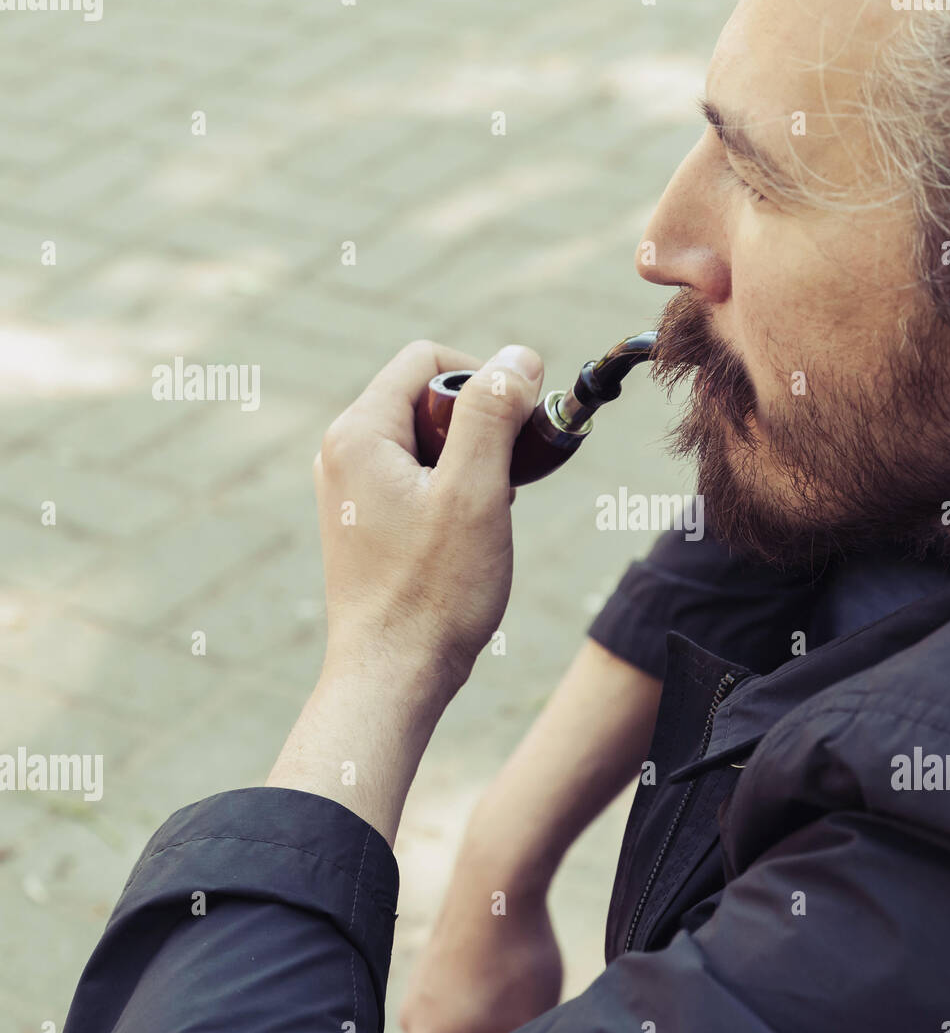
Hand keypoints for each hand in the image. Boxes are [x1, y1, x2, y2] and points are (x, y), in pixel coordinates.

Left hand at [312, 340, 544, 709]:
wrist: (393, 676)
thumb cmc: (433, 592)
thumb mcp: (476, 491)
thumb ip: (493, 413)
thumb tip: (519, 356)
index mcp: (359, 433)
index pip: (428, 360)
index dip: (486, 377)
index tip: (522, 423)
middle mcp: (343, 452)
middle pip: (426, 397)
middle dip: (481, 425)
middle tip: (510, 476)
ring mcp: (349, 488)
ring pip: (426, 440)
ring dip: (471, 462)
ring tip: (490, 512)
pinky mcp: (363, 520)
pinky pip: (416, 476)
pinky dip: (453, 490)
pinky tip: (470, 534)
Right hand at [400, 868, 562, 1032]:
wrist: (495, 882)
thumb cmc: (514, 961)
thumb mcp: (524, 1028)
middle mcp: (412, 1022)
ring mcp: (420, 986)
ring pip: (458, 1024)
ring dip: (489, 1022)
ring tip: (524, 1001)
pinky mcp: (434, 957)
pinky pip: (459, 991)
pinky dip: (485, 991)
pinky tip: (512, 973)